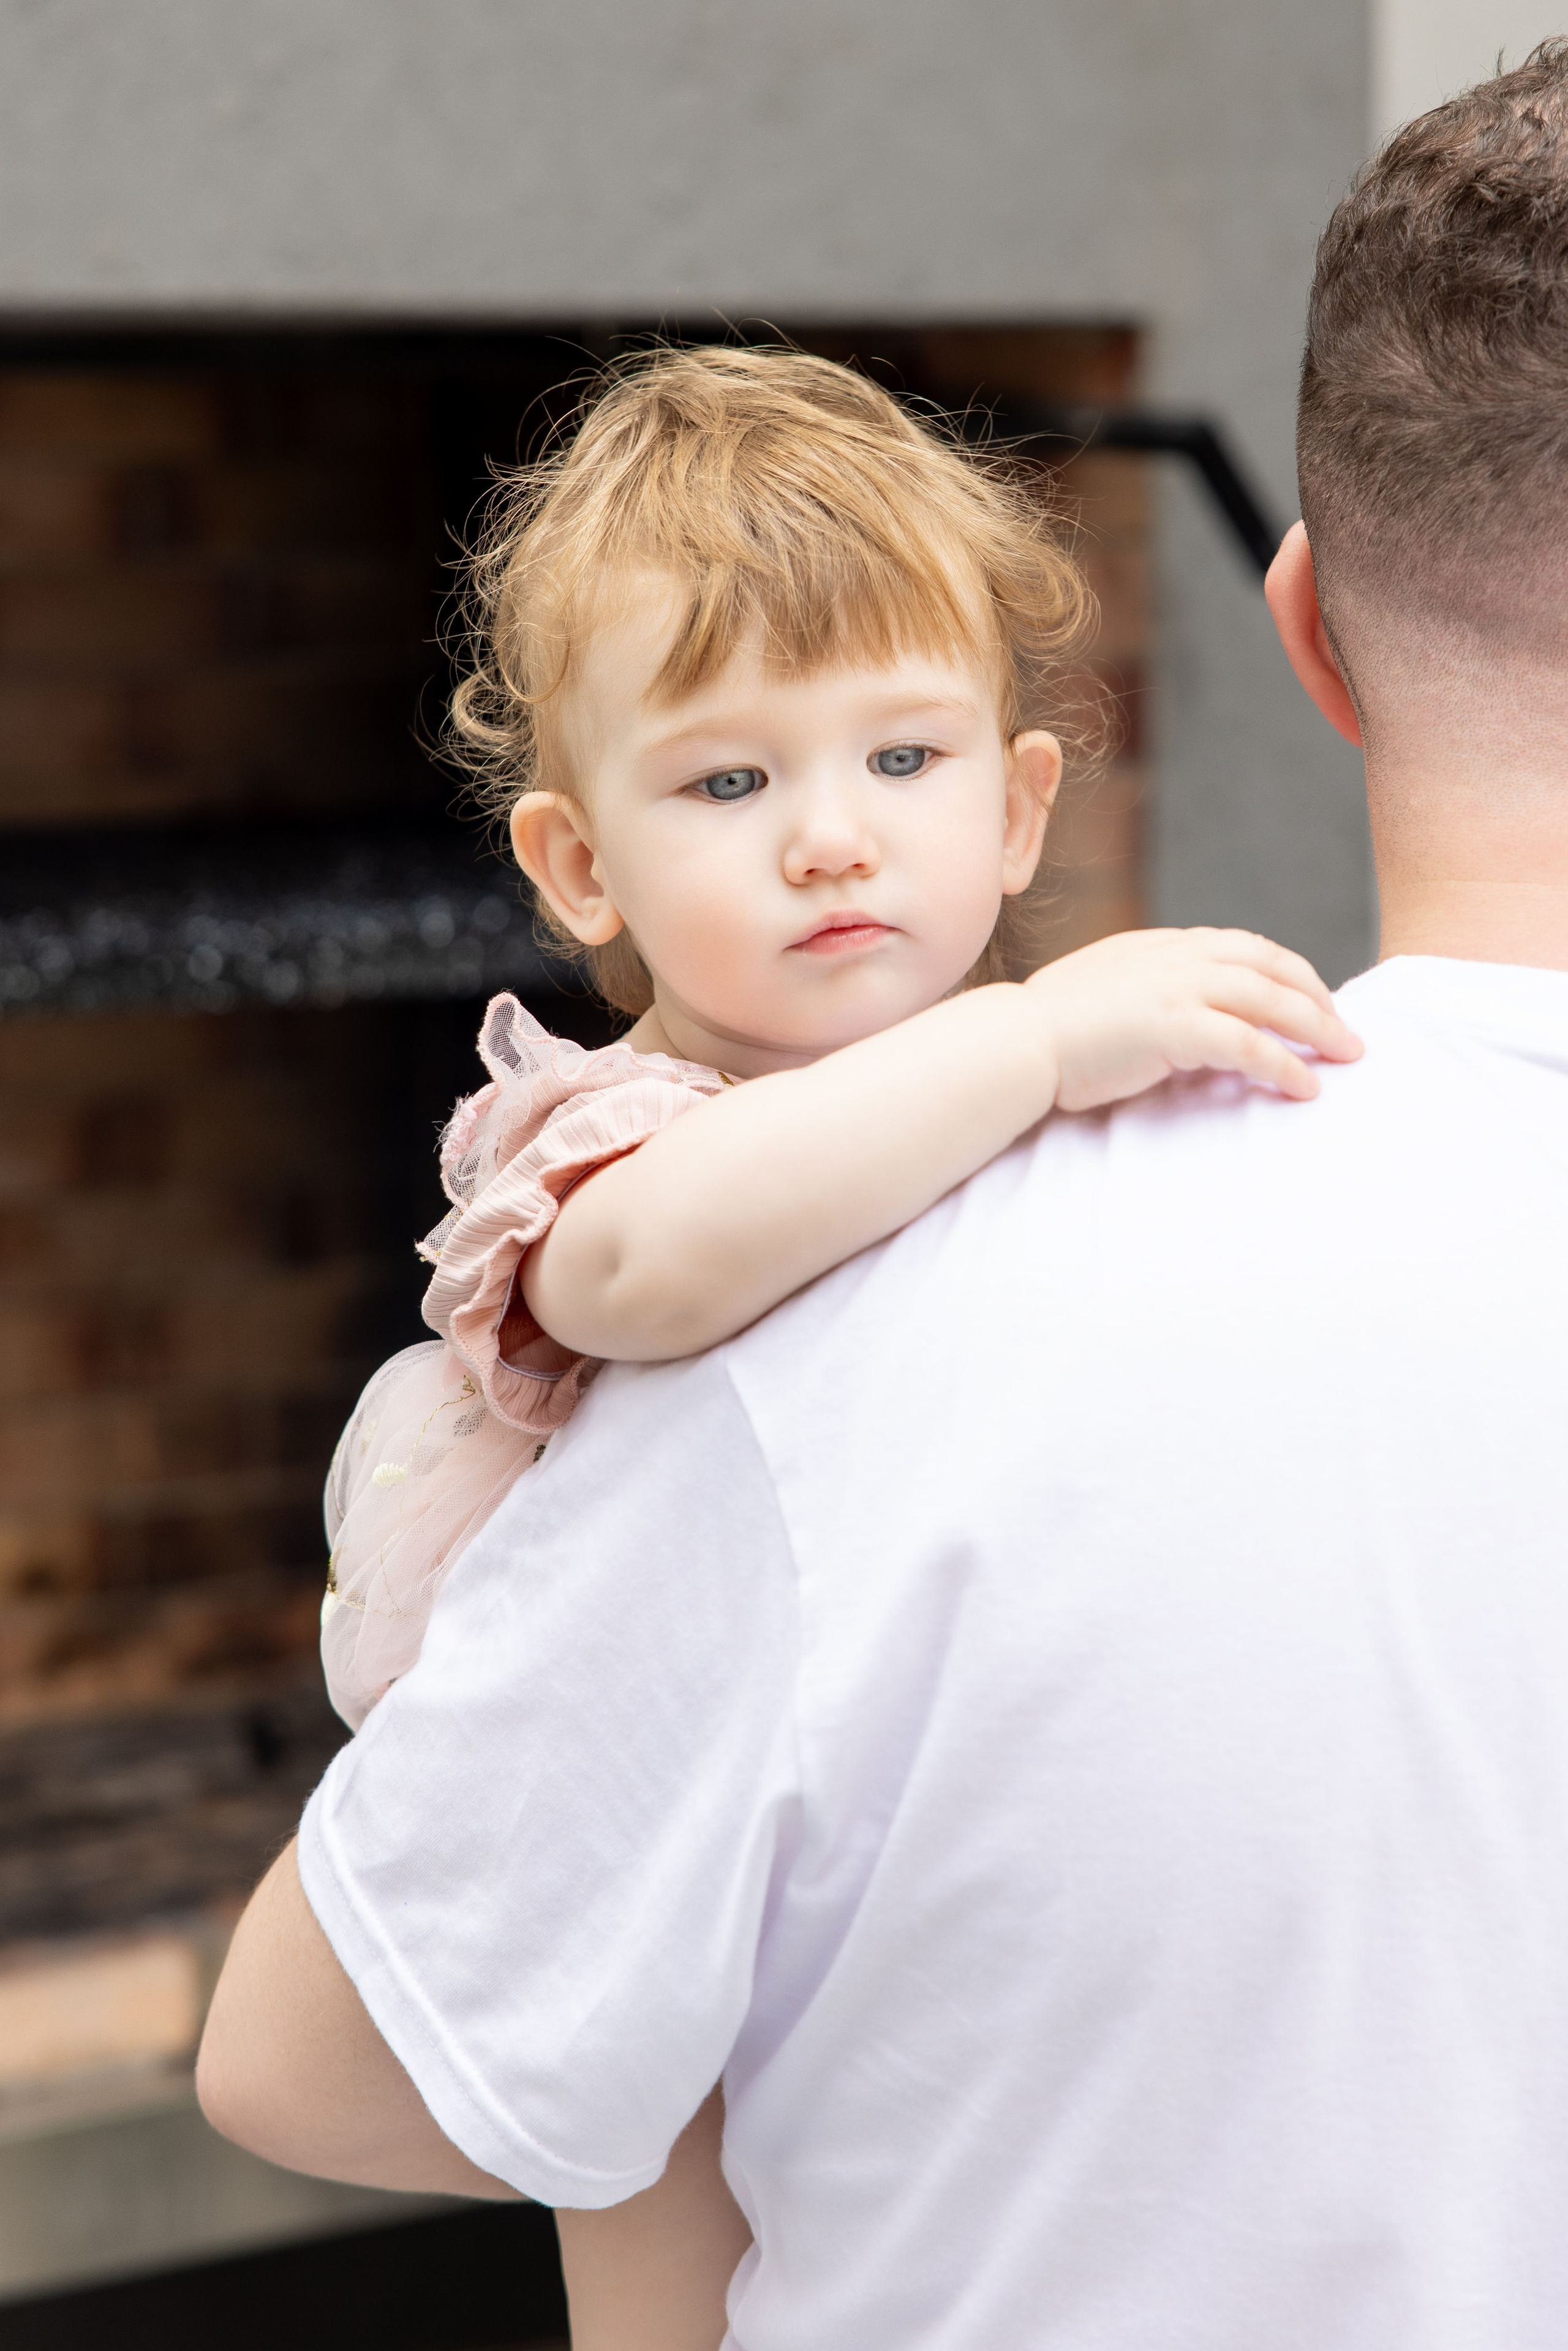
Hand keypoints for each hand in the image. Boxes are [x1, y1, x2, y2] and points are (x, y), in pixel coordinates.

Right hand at [1022, 928, 1362, 1113]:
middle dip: (1318, 998)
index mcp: (1163, 945)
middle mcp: (1178, 956)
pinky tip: (1305, 1087)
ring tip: (1346, 1056)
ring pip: (1272, 1001)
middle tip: (1347, 1031)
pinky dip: (1284, 1066)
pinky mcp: (1176, 1025)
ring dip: (1318, 1028)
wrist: (1019, 1041)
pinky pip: (1250, 1044)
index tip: (1312, 1000)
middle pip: (1273, 968)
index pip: (1246, 948)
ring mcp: (1179, 986)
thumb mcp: (1110, 991)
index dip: (1288, 974)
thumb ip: (1151, 991)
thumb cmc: (1053, 1029)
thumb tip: (1181, 1020)